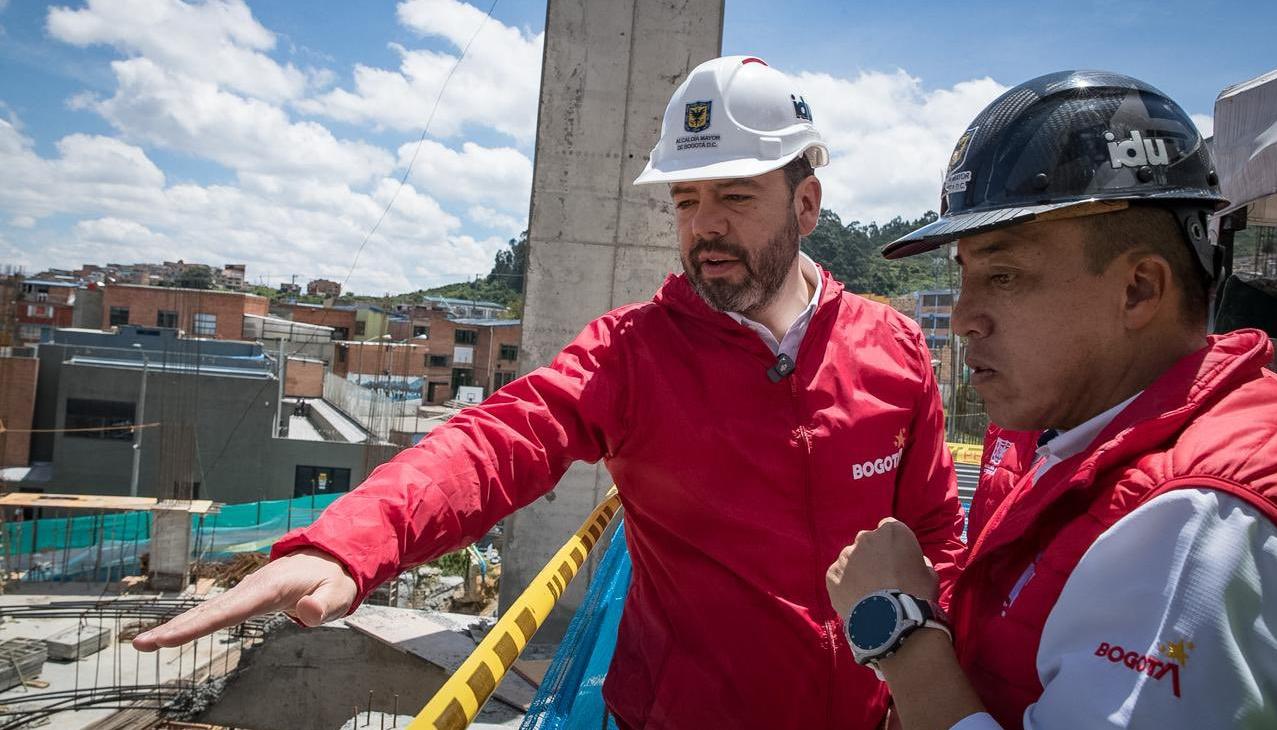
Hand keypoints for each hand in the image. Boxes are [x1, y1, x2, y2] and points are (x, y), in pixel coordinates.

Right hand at [132, 548, 356, 651]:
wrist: (334, 557)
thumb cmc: (335, 579)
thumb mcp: (338, 593)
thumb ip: (323, 605)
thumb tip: (307, 614)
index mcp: (269, 588)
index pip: (228, 612)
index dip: (196, 627)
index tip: (167, 638)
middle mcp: (251, 588)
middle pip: (207, 611)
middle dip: (174, 628)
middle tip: (140, 644)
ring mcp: (246, 591)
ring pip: (207, 611)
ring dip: (176, 626)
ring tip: (144, 643)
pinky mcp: (246, 596)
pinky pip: (215, 612)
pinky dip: (191, 622)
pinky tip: (171, 634)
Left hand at [826, 518, 938, 618]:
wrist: (892, 620)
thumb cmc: (917, 595)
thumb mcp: (930, 574)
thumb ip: (919, 561)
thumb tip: (911, 563)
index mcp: (892, 531)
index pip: (890, 530)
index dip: (893, 546)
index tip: (896, 560)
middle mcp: (865, 537)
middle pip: (868, 543)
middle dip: (874, 556)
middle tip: (882, 578)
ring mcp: (846, 555)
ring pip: (851, 559)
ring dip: (858, 570)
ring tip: (868, 593)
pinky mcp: (832, 573)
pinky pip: (839, 576)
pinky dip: (846, 585)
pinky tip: (857, 600)